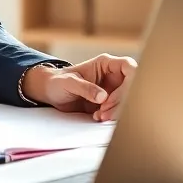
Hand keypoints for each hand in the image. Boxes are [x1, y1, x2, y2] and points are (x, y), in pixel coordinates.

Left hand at [22, 53, 136, 120]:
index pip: (129, 67)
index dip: (128, 82)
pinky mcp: (109, 104)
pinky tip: (97, 118)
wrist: (51, 93)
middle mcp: (113, 77)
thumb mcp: (69, 82)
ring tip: (99, 116)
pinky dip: (111, 117)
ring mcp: (112, 90)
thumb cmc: (58, 81)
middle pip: (131, 88)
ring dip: (116, 112)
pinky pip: (119, 110)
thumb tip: (104, 97)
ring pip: (127, 101)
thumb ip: (85, 88)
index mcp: (106, 64)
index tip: (112, 97)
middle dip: (121, 102)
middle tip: (104, 112)